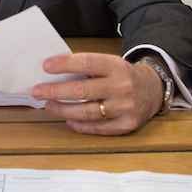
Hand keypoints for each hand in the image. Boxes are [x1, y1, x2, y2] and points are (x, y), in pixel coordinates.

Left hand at [31, 52, 164, 134]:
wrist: (153, 89)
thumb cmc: (124, 75)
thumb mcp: (111, 63)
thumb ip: (89, 67)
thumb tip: (57, 72)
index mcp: (117, 67)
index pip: (87, 63)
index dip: (65, 65)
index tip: (46, 66)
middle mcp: (121, 87)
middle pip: (82, 90)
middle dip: (56, 91)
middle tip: (38, 91)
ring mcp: (124, 108)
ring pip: (87, 112)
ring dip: (63, 110)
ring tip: (49, 105)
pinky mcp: (126, 125)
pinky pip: (97, 128)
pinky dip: (80, 125)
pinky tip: (68, 119)